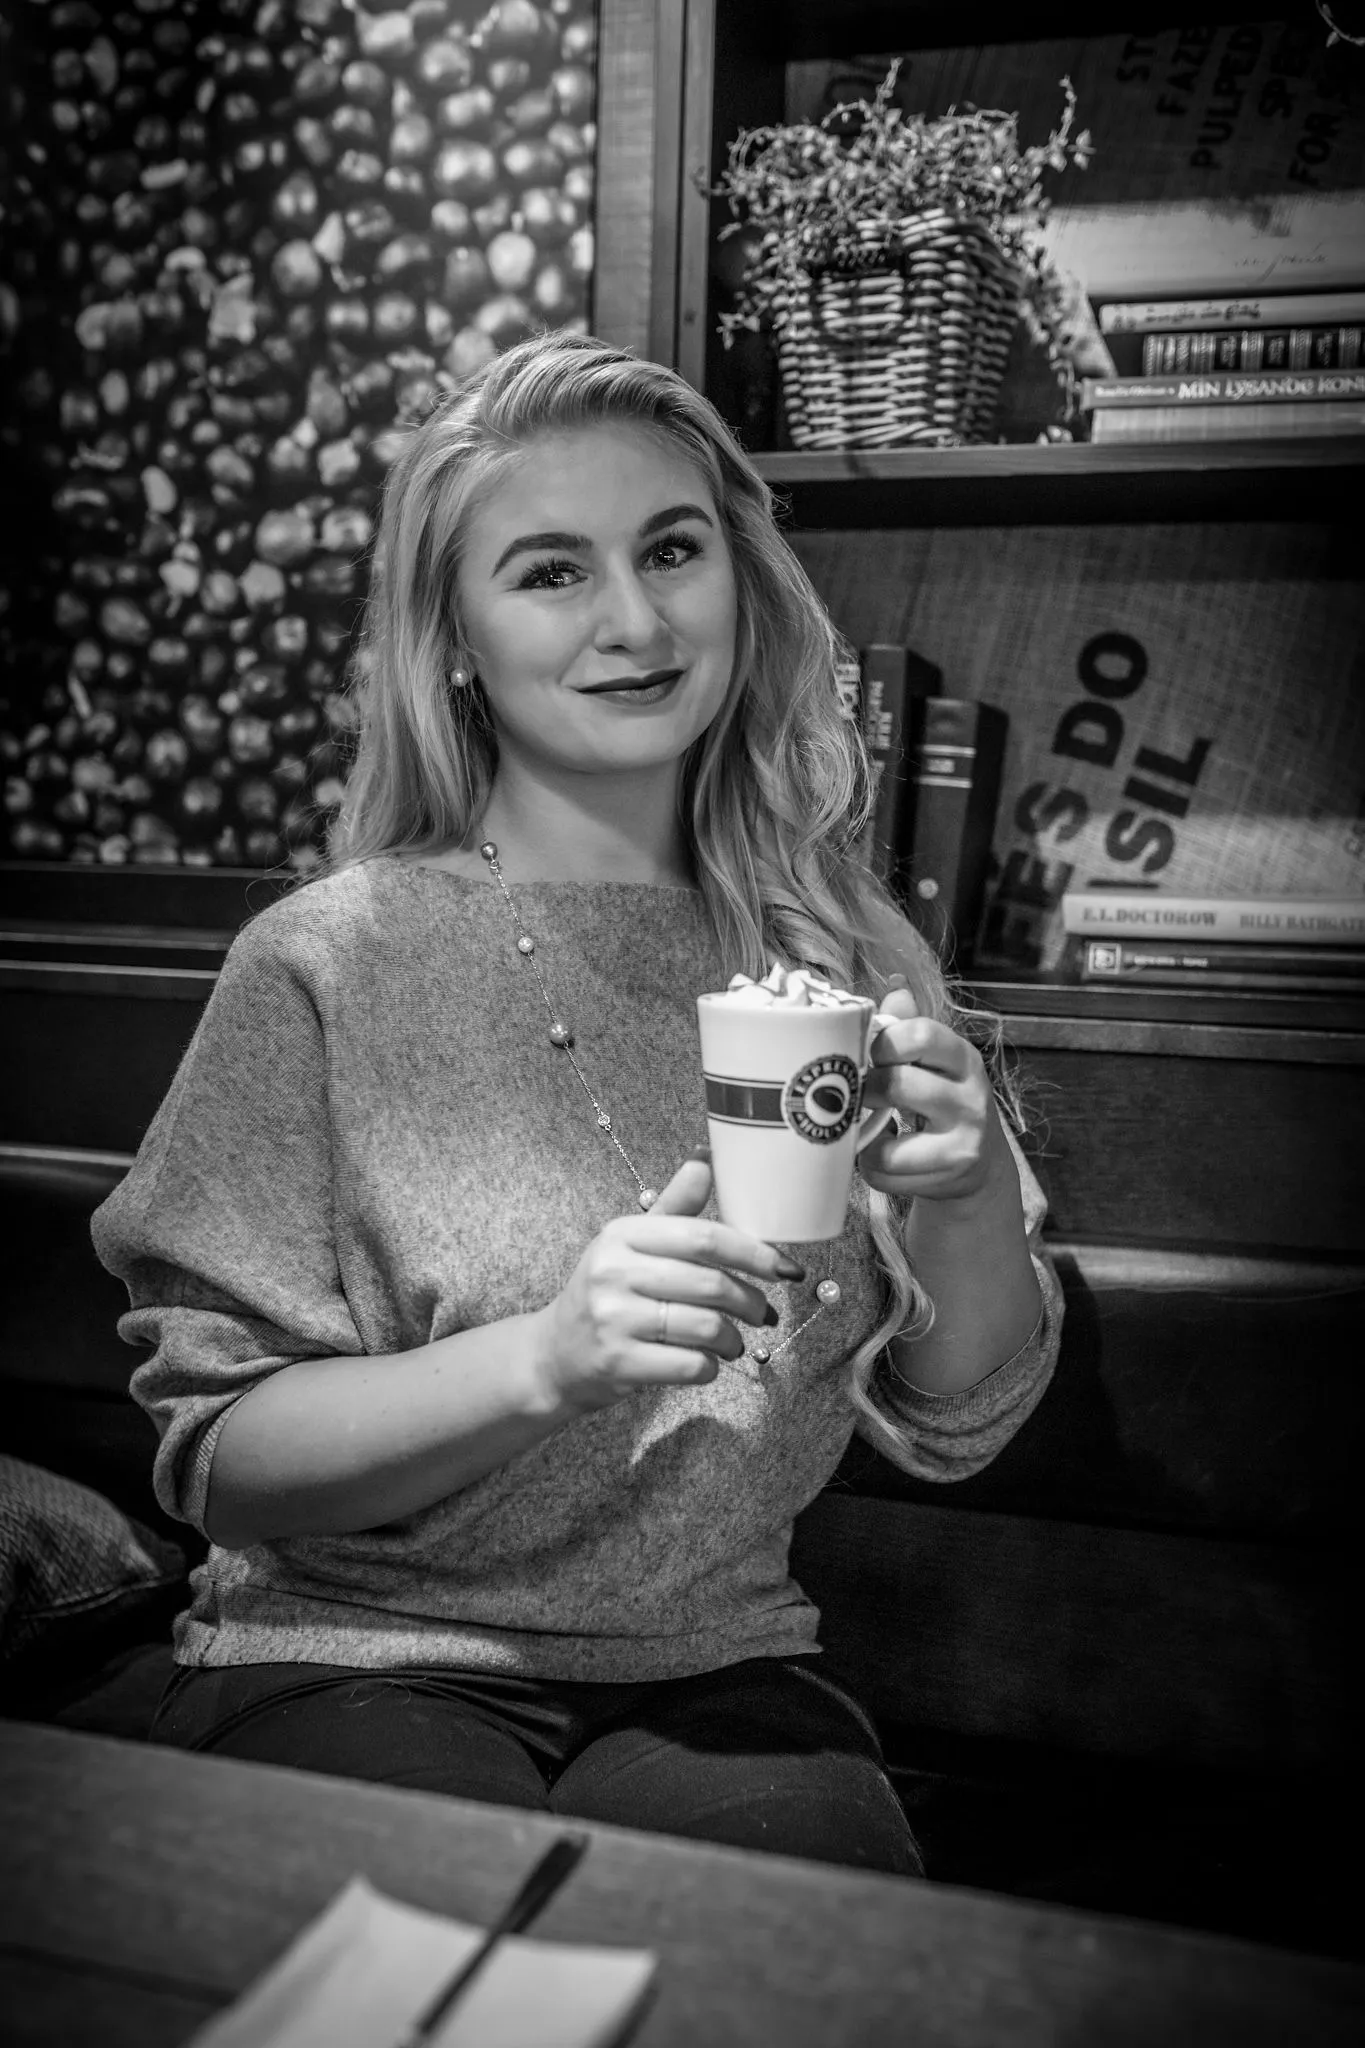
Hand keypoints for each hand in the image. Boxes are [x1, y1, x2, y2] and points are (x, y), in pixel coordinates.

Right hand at [528, 1149, 795, 1414]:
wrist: (555, 1354)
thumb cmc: (606, 1294)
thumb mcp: (631, 1245)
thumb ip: (673, 1208)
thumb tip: (705, 1159)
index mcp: (623, 1235)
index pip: (704, 1237)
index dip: (754, 1253)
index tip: (786, 1268)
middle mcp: (614, 1272)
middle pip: (711, 1284)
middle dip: (751, 1301)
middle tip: (762, 1312)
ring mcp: (613, 1318)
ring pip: (706, 1327)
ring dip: (734, 1339)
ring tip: (734, 1341)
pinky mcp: (617, 1362)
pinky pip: (690, 1365)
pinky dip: (711, 1367)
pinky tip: (707, 1362)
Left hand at [857, 978, 1013, 1206]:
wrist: (981, 1165)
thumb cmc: (944, 1102)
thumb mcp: (937, 1062)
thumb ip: (912, 1027)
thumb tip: (894, 985)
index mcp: (962, 1058)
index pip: (921, 1034)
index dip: (883, 1042)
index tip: (871, 1054)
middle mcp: (971, 1096)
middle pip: (898, 1084)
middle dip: (867, 1089)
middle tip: (862, 1093)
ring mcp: (963, 1138)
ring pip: (889, 1139)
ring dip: (866, 1134)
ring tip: (868, 1126)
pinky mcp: (948, 1173)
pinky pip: (886, 1168)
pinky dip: (871, 1163)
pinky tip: (882, 1154)